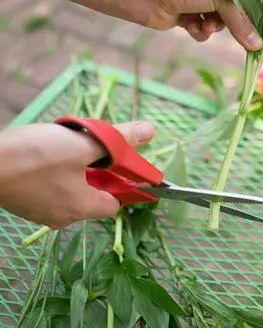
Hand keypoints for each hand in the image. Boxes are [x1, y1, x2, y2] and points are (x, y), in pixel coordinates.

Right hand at [0, 120, 154, 227]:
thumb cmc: (35, 157)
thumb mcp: (82, 144)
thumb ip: (116, 141)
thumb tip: (149, 132)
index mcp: (82, 207)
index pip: (115, 203)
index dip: (122, 182)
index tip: (120, 160)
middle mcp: (63, 217)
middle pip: (94, 195)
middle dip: (97, 168)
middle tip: (90, 144)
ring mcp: (42, 212)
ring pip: (72, 189)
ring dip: (76, 167)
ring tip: (67, 145)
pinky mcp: (26, 203)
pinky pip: (52, 188)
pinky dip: (57, 172)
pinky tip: (47, 153)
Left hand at [124, 0, 262, 50]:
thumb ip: (240, 21)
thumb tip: (258, 45)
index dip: (254, 14)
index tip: (261, 33)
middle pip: (235, 11)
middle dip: (231, 23)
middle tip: (237, 37)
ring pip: (219, 22)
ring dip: (213, 28)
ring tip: (205, 26)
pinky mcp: (185, 15)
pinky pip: (202, 29)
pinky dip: (199, 31)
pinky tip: (190, 28)